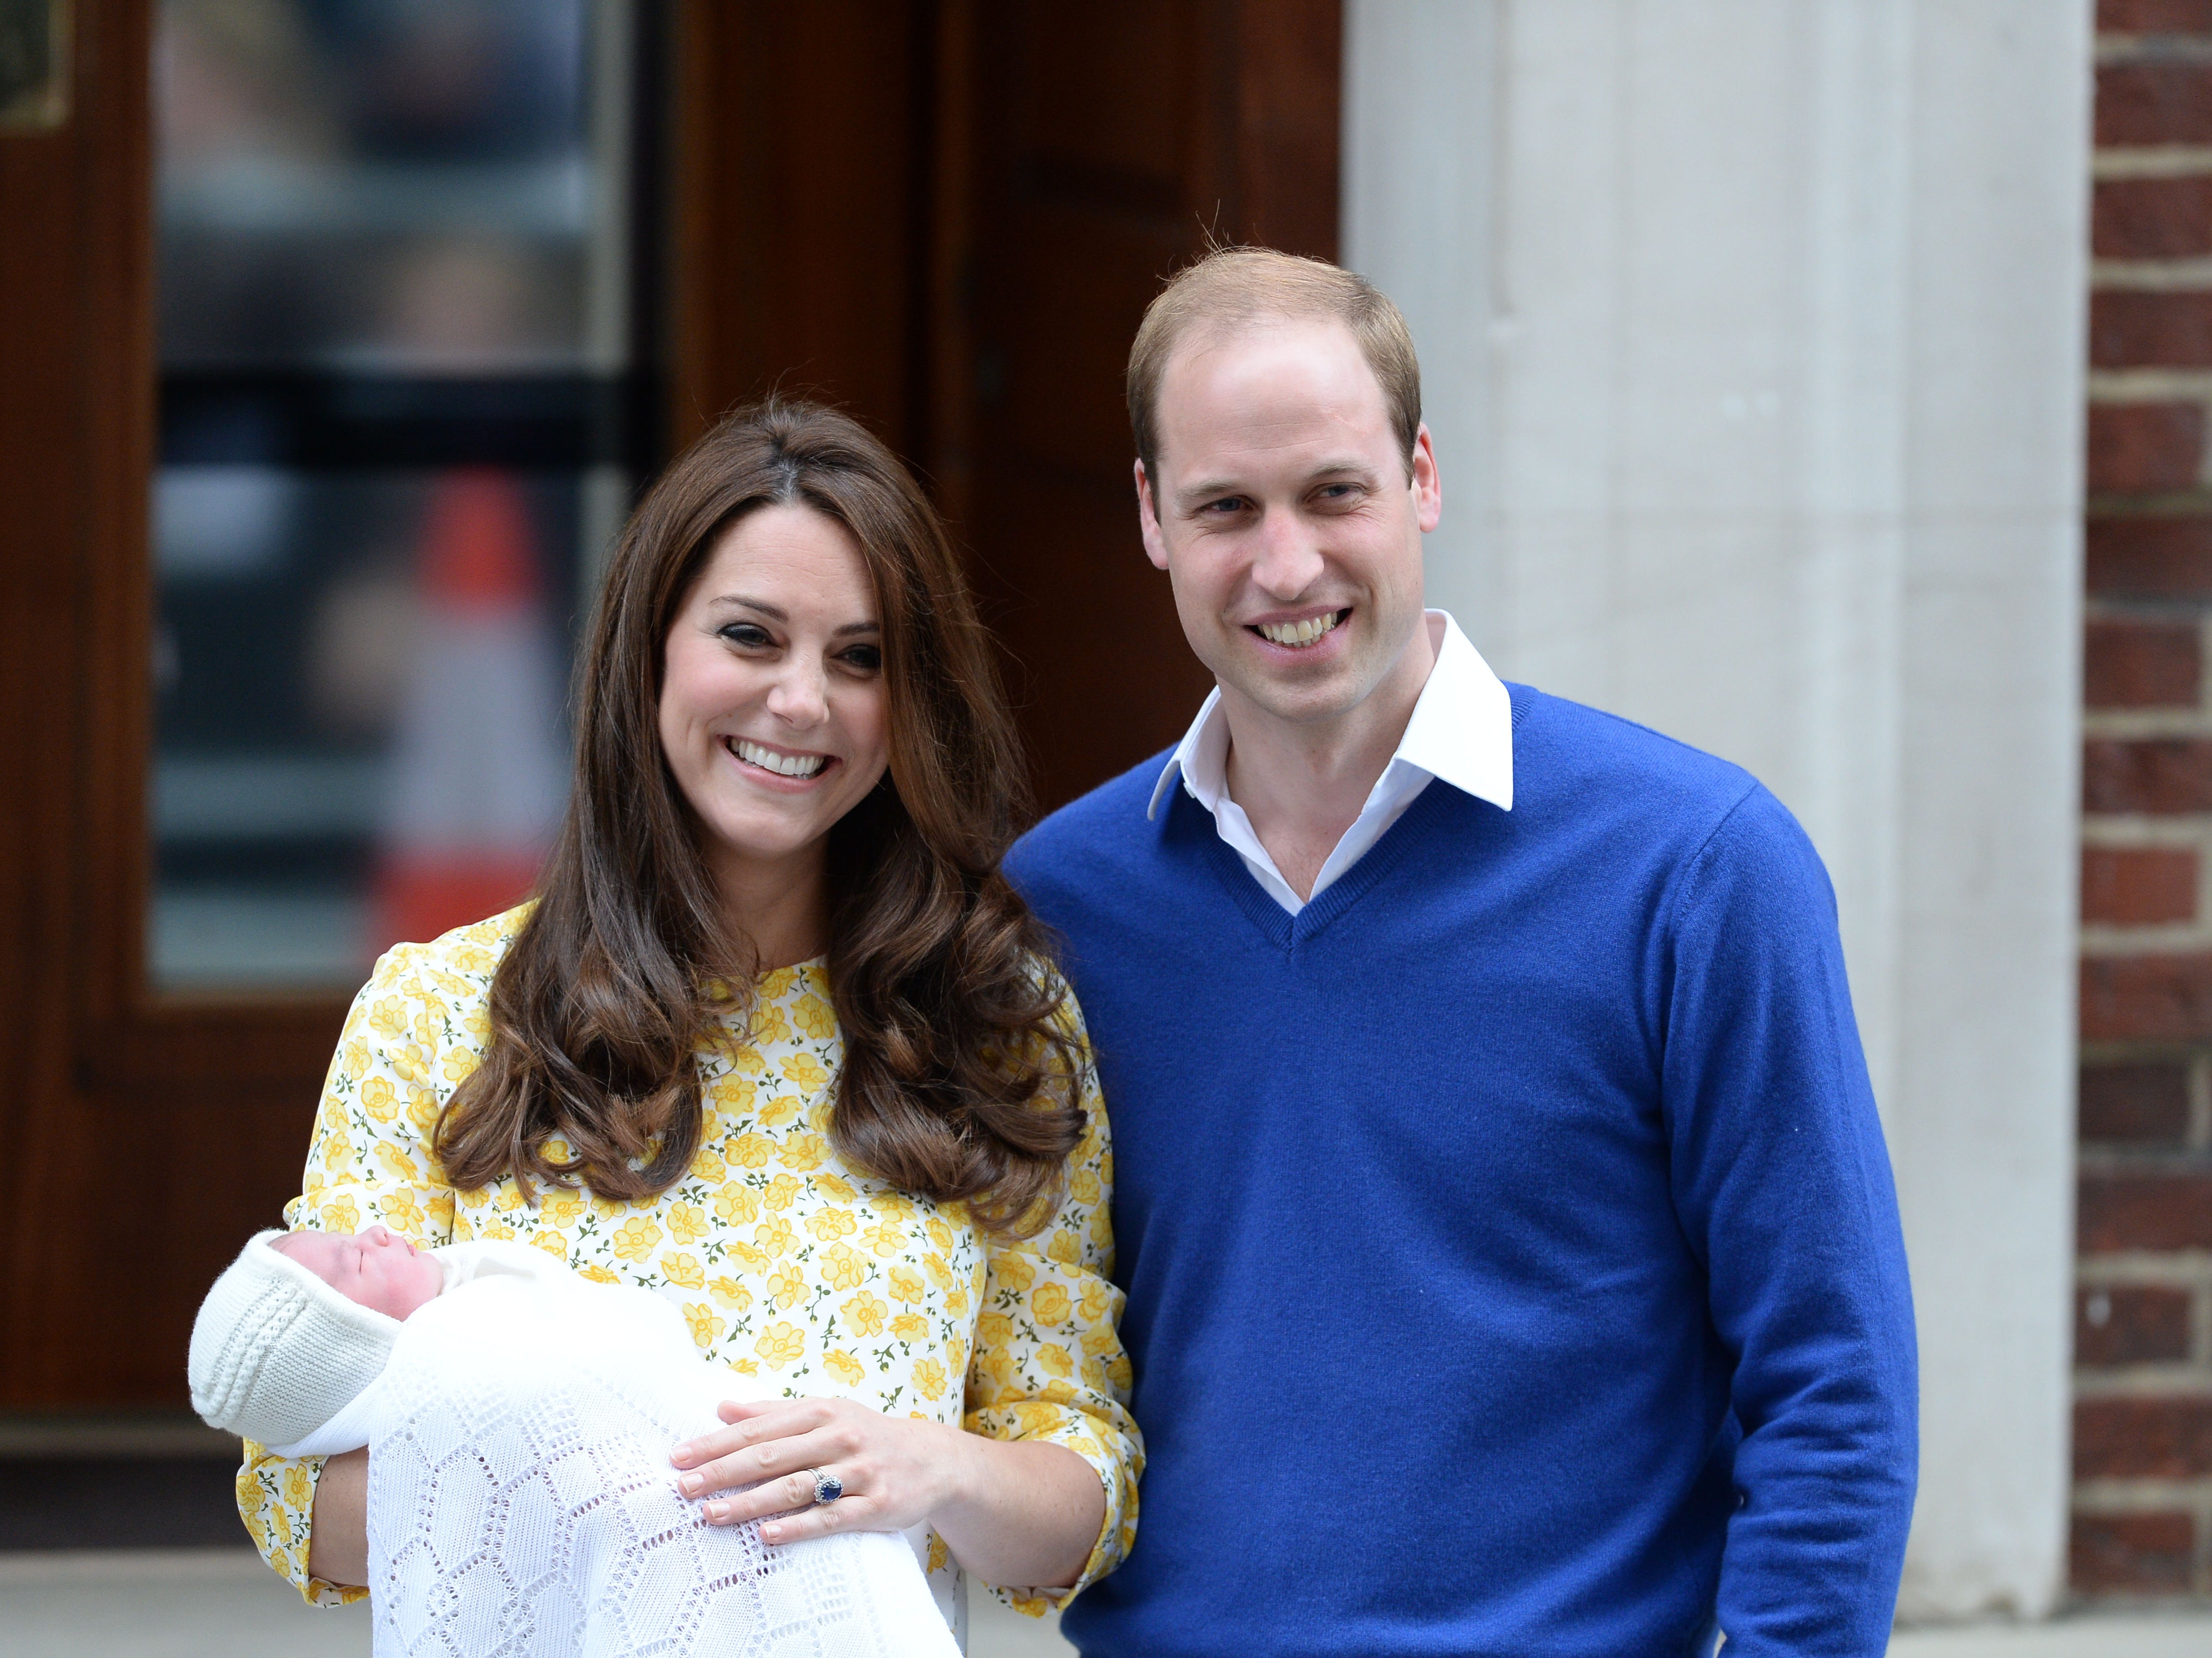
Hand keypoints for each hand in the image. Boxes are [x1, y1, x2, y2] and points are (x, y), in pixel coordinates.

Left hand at [671, 1396, 976, 1546]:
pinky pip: (831, 1518)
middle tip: (685, 1486)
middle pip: (771, 1456)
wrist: (932, 1459)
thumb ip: (773, 1412)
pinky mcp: (875, 1504)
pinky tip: (767, 1534)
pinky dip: (798, 1526)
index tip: (680, 1457)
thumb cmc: (866, 1434)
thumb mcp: (825, 1412)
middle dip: (724, 1471)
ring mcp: (858, 1472)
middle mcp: (838, 1437)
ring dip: (751, 1501)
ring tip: (713, 1513)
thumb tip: (722, 1407)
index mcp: (821, 1412)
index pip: (759, 1429)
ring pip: (796, 1487)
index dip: (717, 1443)